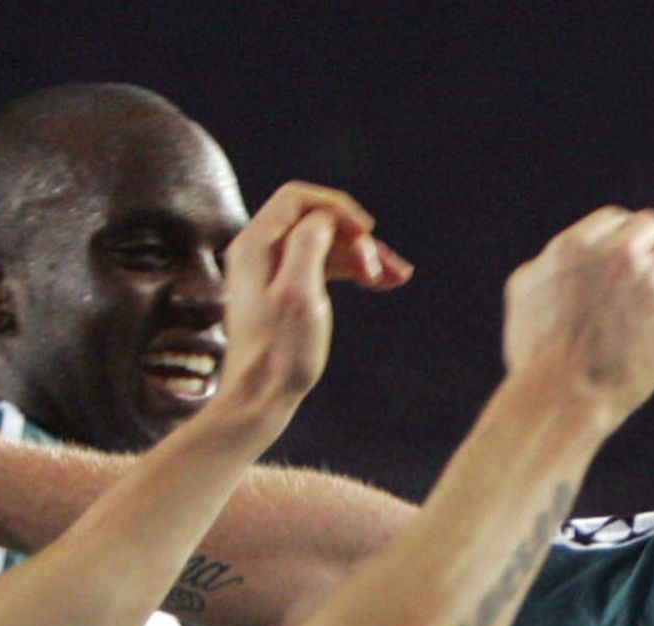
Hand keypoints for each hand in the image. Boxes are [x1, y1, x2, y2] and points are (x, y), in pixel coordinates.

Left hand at [216, 181, 413, 414]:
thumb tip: (325, 217)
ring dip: (362, 256)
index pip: (299, 199)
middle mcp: (260, 251)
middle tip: (383, 269)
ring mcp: (272, 271)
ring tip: (397, 277)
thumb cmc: (279, 352)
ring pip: (326, 246)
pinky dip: (351, 272)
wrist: (259, 398)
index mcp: (256, 244)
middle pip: (317, 221)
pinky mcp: (284, 291)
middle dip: (356, 238)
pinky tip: (380, 283)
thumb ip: (309, 243)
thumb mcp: (299, 292)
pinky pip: (323, 267)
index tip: (367, 232)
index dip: (337, 208)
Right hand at [503, 206, 653, 427]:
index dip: (620, 234)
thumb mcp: (525, 295)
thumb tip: (567, 251)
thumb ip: (551, 262)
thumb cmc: (537, 351)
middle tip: (653, 255)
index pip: (617, 219)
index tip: (624, 249)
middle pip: (653, 225)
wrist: (566, 397)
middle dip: (651, 240)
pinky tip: (653, 321)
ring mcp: (649, 281)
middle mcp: (619, 255)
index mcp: (578, 245)